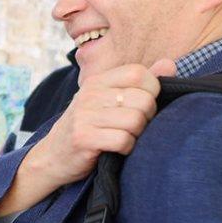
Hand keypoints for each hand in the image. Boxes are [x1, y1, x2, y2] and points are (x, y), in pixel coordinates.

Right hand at [0, 59, 175, 215]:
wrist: (52, 157)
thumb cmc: (88, 127)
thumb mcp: (108, 100)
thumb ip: (139, 83)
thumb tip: (169, 65)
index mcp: (97, 81)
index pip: (138, 73)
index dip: (151, 90)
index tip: (143, 104)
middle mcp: (89, 95)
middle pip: (142, 99)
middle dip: (147, 117)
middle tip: (134, 126)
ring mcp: (84, 116)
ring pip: (135, 120)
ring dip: (137, 134)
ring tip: (125, 137)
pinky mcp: (83, 138)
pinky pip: (123, 140)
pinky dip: (127, 148)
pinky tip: (118, 149)